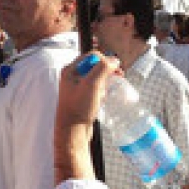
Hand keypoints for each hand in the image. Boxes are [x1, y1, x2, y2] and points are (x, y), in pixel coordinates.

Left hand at [54, 52, 119, 183]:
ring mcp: (77, 88)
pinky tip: (104, 98)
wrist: (73, 132)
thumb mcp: (92, 84)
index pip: (92, 56)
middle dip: (108, 70)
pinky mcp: (82, 98)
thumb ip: (103, 68)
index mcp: (70, 70)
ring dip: (106, 81)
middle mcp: (72, 77)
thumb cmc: (79, 108)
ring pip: (96, 77)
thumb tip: (114, 60)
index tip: (116, 70)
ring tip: (109, 89)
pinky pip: (96, 88)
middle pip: (95, 65)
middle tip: (118, 76)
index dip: (106, 60)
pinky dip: (103, 90)